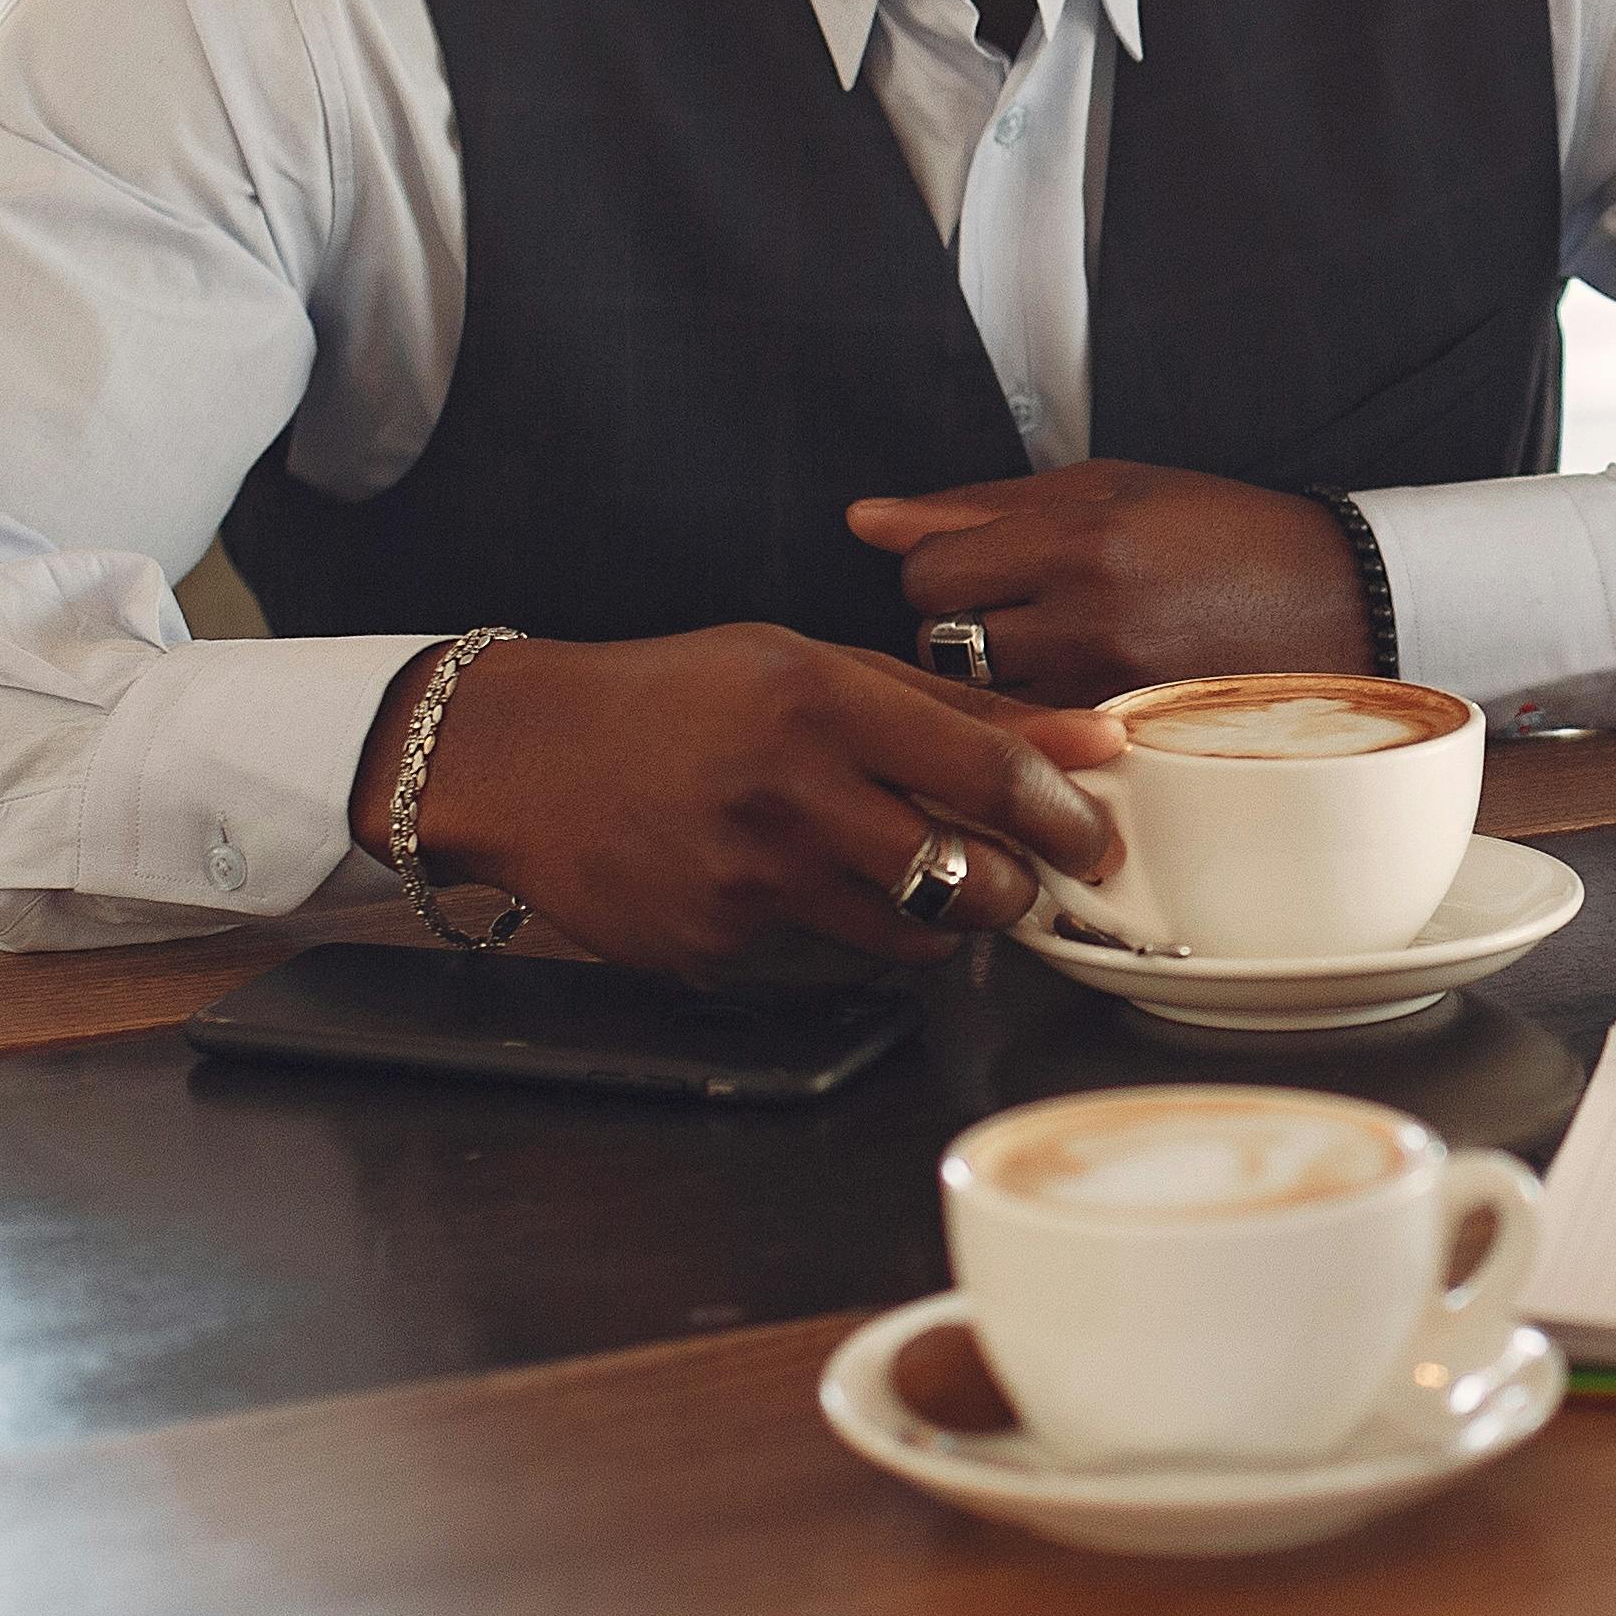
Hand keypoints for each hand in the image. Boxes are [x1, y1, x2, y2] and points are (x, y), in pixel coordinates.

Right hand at [356, 625, 1127, 979]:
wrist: (519, 759)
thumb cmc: (673, 698)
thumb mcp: (807, 664)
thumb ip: (949, 704)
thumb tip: (1079, 738)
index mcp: (819, 701)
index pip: (989, 772)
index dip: (1066, 815)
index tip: (1096, 834)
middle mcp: (788, 793)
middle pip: (967, 878)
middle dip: (1018, 889)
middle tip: (1025, 875)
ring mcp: (747, 881)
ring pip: (908, 934)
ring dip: (941, 916)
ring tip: (916, 874)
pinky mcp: (715, 946)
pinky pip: (821, 952)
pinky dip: (836, 925)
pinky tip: (790, 881)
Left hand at [841, 464, 1369, 703]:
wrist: (1339, 599)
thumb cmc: (1219, 532)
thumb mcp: (1105, 489)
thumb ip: (979, 507)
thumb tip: (865, 520)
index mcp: (1078, 536)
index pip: (929, 571)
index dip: (940, 571)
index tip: (978, 570)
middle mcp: (1088, 615)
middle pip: (940, 640)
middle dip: (961, 629)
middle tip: (1016, 616)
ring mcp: (1110, 685)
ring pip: (980, 702)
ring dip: (992, 684)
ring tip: (1049, 657)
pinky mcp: (1132, 735)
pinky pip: (1034, 740)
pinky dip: (1038, 723)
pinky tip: (1075, 697)